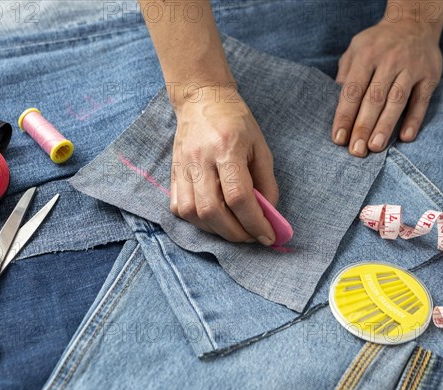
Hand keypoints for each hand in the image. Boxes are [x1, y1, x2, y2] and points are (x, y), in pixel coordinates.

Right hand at [170, 85, 277, 245]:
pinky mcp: (172, 173)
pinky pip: (178, 208)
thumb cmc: (236, 121)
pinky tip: (212, 218)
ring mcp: (182, 167)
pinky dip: (196, 221)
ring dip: (215, 230)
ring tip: (233, 228)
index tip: (268, 236)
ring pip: (192, 213)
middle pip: (212, 211)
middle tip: (251, 236)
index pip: (238, 197)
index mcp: (227, 148)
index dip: (255, 223)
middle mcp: (200, 159)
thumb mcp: (260, 147)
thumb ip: (266, 182)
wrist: (201, 99)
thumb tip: (269, 215)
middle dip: (235, 233)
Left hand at [332, 18, 442, 155]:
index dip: (345, 116)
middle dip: (363, 126)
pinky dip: (414, 119)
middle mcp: (389, 61)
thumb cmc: (376, 44)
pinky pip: (422, 100)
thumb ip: (345, 76)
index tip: (338, 138)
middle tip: (356, 151)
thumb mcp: (354, 51)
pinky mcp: (430, 75)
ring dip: (386, 126)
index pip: (352, 90)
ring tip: (375, 147)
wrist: (413, 23)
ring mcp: (411, 68)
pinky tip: (406, 137)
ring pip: (397, 101)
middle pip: (374, 98)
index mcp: (366, 56)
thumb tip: (335, 107)